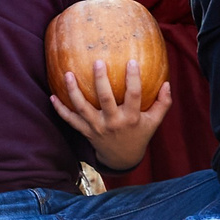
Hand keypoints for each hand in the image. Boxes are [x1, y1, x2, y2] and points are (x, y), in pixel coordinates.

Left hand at [53, 69, 172, 174]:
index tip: (132, 61)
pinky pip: (70, 120)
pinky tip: (52, 96)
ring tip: (68, 74)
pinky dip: (60, 109)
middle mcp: (113, 122)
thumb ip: (162, 103)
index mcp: (131, 118)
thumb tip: (167, 83)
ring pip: (82, 108)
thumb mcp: (154, 122)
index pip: (134, 96)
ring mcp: (97, 127)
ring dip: (73, 92)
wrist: (122, 158)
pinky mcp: (86, 131)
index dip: (133, 79)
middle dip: (100, 80)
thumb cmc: (139, 134)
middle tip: (97, 62)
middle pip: (105, 99)